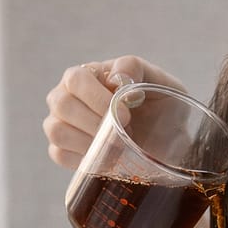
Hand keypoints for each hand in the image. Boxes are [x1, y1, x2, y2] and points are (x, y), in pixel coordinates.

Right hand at [42, 55, 186, 168]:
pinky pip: (58, 154)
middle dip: (95, 123)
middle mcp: (68, 95)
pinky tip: (106, 158)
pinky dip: (83, 159)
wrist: (170, 143)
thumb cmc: (163, 109)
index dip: (97, 98)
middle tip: (124, 133)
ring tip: (117, 147)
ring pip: (56, 130)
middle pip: (61, 105)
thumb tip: (117, 77)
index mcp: (89, 74)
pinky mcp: (63, 150)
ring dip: (89, 142)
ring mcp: (62, 123)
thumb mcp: (161, 83)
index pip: (76, 79)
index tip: (126, 116)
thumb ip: (137, 69)